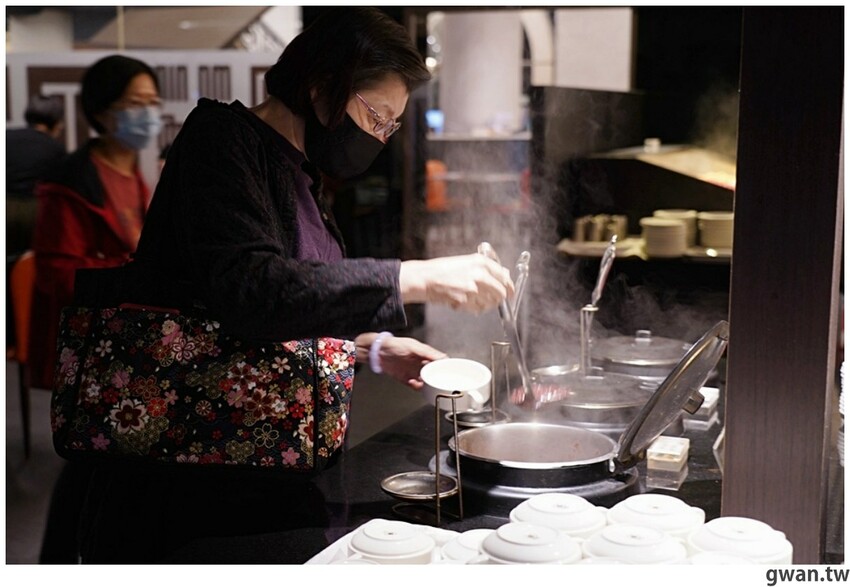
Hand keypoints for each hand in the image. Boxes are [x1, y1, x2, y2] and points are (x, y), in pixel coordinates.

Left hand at [357, 333, 447, 389]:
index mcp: (425, 354)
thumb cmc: (394, 345)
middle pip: (435, 374)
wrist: (377, 353)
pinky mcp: (406, 379)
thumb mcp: (413, 347)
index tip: (451, 373)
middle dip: (437, 378)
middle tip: (438, 381)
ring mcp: (414, 372)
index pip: (440, 362)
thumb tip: (443, 358)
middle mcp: (421, 363)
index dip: (446, 367)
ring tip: (425, 383)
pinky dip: (416, 387)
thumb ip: (428, 353)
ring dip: (427, 384)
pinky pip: (415, 386)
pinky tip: (413, 383)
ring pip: (426, 381)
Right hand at [399, 254, 513, 312]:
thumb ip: (486, 268)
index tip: (510, 293)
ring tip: (469, 298)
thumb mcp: (467, 262)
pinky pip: (477, 309)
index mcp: (482, 262)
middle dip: (497, 299)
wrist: (426, 278)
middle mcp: (481, 274)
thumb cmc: (442, 270)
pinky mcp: (467, 300)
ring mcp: (474, 288)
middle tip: (490, 300)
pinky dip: (472, 308)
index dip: (509, 288)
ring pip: (490, 304)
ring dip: (483, 304)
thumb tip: (504, 274)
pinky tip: (463, 301)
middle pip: (501, 294)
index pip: (505, 278)